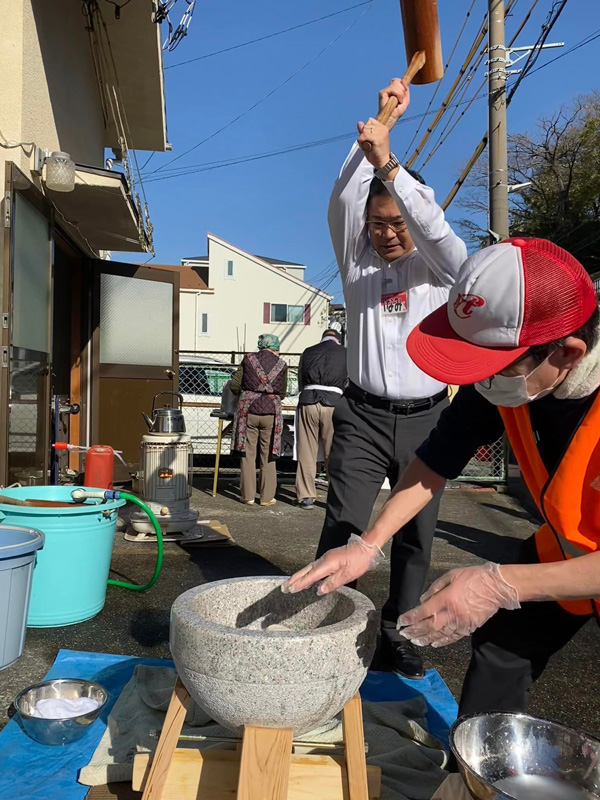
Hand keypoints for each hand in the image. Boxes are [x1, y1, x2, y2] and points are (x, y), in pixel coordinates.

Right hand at [282, 534, 384, 595]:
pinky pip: (315, 567)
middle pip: (306, 570)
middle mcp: (324, 559)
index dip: (300, 583)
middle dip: (295, 579)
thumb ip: (332, 583)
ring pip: (310, 568)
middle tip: (284, 587)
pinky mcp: (330, 558)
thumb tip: (319, 590)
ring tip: (292, 584)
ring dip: (300, 576)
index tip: (291, 589)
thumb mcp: (347, 575)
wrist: (366, 547)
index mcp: (327, 564)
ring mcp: (326, 558)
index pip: (311, 576)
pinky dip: (308, 573)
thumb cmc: (359, 561)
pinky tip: (308, 578)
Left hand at [357, 118, 390, 169]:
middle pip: (366, 126)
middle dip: (363, 135)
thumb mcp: (368, 140)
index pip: (370, 120)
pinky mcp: (378, 139)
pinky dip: (362, 143)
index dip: (366, 130)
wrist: (382, 162)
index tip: (370, 139)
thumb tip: (359, 123)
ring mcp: (381, 133)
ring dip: (362, 140)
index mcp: (382, 127)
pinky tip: (368, 148)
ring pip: (364, 131)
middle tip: (369, 144)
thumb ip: (364, 131)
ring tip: (369, 146)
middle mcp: (383, 128)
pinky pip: (363, 137)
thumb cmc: (375, 153)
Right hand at [379, 78, 409, 127]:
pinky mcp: (382, 92)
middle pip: (398, 81)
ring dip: (400, 95)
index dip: (402, 86)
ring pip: (397, 84)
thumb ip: (406, 90)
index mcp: (392, 90)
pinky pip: (393, 88)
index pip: (399, 81)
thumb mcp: (406, 100)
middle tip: (399, 101)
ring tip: (397, 102)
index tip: (402, 96)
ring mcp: (385, 91)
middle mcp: (388, 89)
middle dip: (402, 92)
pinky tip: (396, 102)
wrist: (391, 119)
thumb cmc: (397, 112)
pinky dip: (398, 95)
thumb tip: (402, 80)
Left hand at [397, 563, 520, 647]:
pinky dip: (442, 642)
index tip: (401, 622)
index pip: (423, 611)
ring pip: (440, 634)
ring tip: (414, 641)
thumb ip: (435, 587)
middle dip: (414, 631)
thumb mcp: (451, 575)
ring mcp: (461, 622)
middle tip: (403, 635)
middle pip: (429, 626)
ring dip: (425, 638)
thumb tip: (423, 599)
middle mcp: (452, 613)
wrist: (496, 587)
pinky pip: (452, 637)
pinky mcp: (469, 628)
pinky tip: (433, 644)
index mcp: (446, 598)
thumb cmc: (473, 577)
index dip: (410, 618)